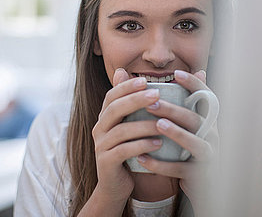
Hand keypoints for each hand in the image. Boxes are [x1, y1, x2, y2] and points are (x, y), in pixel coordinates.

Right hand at [90, 68, 163, 205]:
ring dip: (144, 125)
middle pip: (115, 109)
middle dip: (136, 100)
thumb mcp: (130, 127)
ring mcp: (100, 146)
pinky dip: (142, 146)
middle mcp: (99, 129)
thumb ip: (133, 106)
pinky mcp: (106, 162)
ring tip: (163, 123)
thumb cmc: (129, 152)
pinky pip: (124, 151)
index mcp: (104, 117)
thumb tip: (131, 74)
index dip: (126, 87)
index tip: (145, 80)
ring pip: (121, 130)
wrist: (115, 186)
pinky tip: (158, 144)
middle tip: (156, 94)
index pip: (112, 96)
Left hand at [136, 70, 218, 210]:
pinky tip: (143, 158)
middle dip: (174, 109)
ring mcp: (209, 154)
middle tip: (151, 103)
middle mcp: (212, 134)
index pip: (206, 96)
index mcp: (207, 119)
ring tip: (157, 125)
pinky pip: (182, 169)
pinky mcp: (200, 175)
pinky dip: (162, 164)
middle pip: (196, 118)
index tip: (177, 74)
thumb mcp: (181, 125)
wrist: (198, 184)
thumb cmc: (185, 147)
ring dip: (177, 133)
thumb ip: (170, 102)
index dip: (194, 84)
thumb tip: (158, 76)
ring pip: (195, 142)